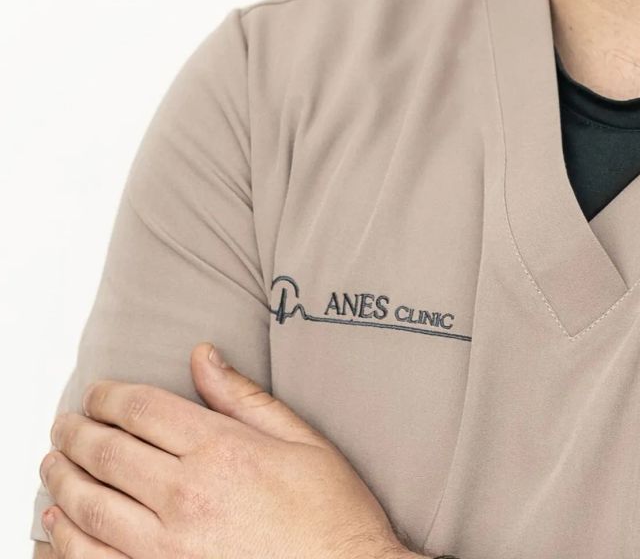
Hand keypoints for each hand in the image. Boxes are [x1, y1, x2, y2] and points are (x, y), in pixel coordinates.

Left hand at [37, 341, 410, 558]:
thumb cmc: (331, 513)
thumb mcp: (301, 440)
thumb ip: (243, 398)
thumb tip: (203, 356)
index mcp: (221, 450)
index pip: (142, 411)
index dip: (109, 396)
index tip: (96, 393)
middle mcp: (186, 497)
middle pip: (106, 455)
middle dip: (76, 434)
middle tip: (63, 425)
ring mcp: (166, 550)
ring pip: (88, 510)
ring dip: (61, 483)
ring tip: (53, 467)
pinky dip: (64, 544)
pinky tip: (55, 528)